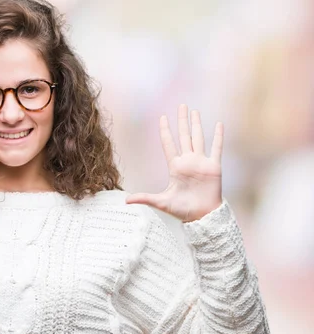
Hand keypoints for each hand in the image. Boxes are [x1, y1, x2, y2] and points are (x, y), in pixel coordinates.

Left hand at [125, 104, 222, 221]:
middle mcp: (188, 161)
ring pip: (198, 138)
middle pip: (184, 136)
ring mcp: (201, 162)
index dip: (166, 131)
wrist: (202, 216)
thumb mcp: (161, 202)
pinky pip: (216, 148)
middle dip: (182, 121)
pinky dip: (218, 136)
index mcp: (175, 167)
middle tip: (181, 105)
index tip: (162, 117)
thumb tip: (126, 200)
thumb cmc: (182, 210)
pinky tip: (218, 124)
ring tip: (194, 111)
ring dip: (197, 124)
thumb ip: (145, 198)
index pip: (169, 144)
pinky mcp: (214, 167)